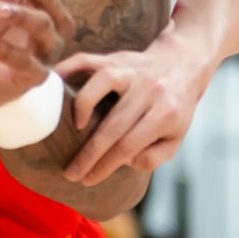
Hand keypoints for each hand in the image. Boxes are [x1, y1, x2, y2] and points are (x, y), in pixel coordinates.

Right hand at [59, 32, 214, 184]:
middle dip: (89, 153)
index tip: (89, 180)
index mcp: (166, 113)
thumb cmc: (174, 108)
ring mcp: (131, 70)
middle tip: (71, 173)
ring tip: (75, 129)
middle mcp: (149, 89)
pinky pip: (87, 60)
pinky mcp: (115, 57)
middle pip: (113, 124)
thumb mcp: (176, 138)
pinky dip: (67, 69)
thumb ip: (155, 156)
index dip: (106, 166)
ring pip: (102, 82)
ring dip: (83, 106)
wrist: (183, 64)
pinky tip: (55, 84)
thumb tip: (126, 162)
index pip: (130, 145)